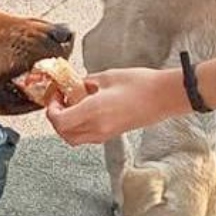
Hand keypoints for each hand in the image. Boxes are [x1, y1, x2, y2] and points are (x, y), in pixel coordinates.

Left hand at [47, 67, 183, 144]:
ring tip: (72, 105)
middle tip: (59, 101)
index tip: (55, 95)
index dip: (51, 109)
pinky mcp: (113, 134)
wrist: (164, 97)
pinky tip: (86, 109)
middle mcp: (97, 127)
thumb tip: (77, 85)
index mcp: (93, 112)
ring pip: (75, 138)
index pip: (59, 120)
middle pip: (64, 134)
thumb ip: (87, 82)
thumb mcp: (108, 77)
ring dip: (67, 125)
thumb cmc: (141, 84)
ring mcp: (106, 134)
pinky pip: (88, 136)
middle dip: (56, 118)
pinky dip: (80, 126)